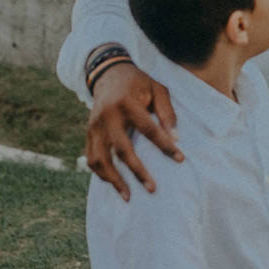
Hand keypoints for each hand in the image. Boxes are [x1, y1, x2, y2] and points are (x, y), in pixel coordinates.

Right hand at [86, 63, 181, 200]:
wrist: (108, 73)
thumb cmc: (138, 82)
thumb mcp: (158, 89)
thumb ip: (167, 112)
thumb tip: (174, 138)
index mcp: (126, 103)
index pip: (148, 129)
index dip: (165, 145)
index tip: (180, 158)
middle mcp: (107, 116)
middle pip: (121, 149)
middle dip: (137, 171)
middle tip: (152, 189)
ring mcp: (94, 126)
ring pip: (100, 159)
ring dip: (113, 179)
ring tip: (128, 196)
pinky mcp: (88, 132)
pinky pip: (91, 158)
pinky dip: (101, 173)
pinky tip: (114, 183)